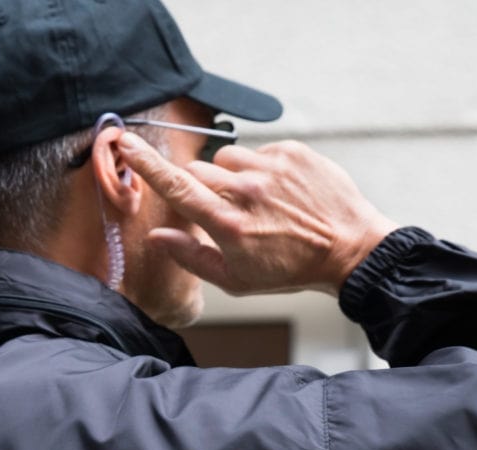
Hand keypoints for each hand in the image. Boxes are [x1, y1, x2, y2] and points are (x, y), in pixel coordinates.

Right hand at [119, 133, 398, 295]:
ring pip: (226, 159)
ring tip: (256, 202)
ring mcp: (271, 168)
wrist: (349, 250)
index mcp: (227, 224)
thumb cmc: (288, 270)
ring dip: (231, 177)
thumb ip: (190, 256)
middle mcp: (246, 191)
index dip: (146, 164)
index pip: (176, 186)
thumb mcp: (235, 279)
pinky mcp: (292, 152)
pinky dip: (261, 169)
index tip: (126, 142)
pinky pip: (258, 151)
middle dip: (200, 188)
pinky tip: (279, 193)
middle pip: (197, 171)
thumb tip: (156, 237)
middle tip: (223, 210)